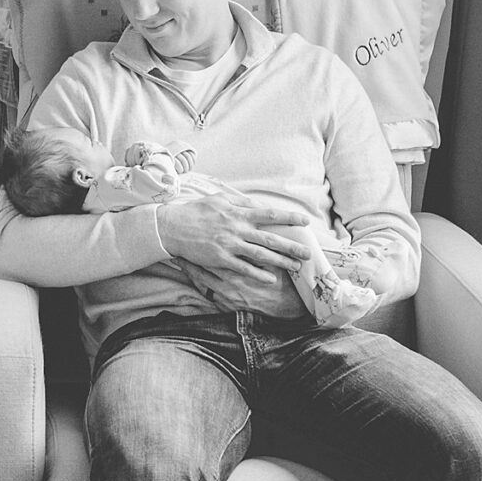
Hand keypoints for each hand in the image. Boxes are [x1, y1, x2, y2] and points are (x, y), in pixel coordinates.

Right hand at [155, 183, 308, 302]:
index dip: (288, 218)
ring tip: (296, 267)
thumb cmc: (196, 211)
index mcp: (238, 212)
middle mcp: (237, 228)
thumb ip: (240, 203)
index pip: (269, 214)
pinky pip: (243, 269)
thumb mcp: (219, 200)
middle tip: (308, 254)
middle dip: (291, 247)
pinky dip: (258, 274)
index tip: (305, 222)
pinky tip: (270, 279)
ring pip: (261, 255)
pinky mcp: (220, 259)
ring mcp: (229, 244)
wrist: (173, 227)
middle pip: (270, 239)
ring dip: (280, 262)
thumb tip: (258, 204)